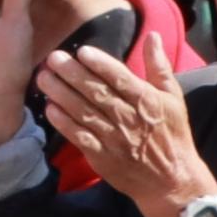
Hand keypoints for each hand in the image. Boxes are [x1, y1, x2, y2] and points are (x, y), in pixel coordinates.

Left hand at [35, 41, 215, 216]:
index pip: (120, 79)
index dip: (100, 65)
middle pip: (97, 93)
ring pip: (84, 113)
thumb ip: (159, 66)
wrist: (171, 180)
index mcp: (147, 101)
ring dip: (62, 95)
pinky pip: (80, 137)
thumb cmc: (172, 134)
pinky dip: (64, 124)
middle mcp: (129, 118)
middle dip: (73, 74)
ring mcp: (114, 139)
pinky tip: (50, 109)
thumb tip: (152, 36)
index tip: (82, 51)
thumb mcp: (173, 97)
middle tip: (53, 58)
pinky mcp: (102, 157)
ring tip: (44, 78)